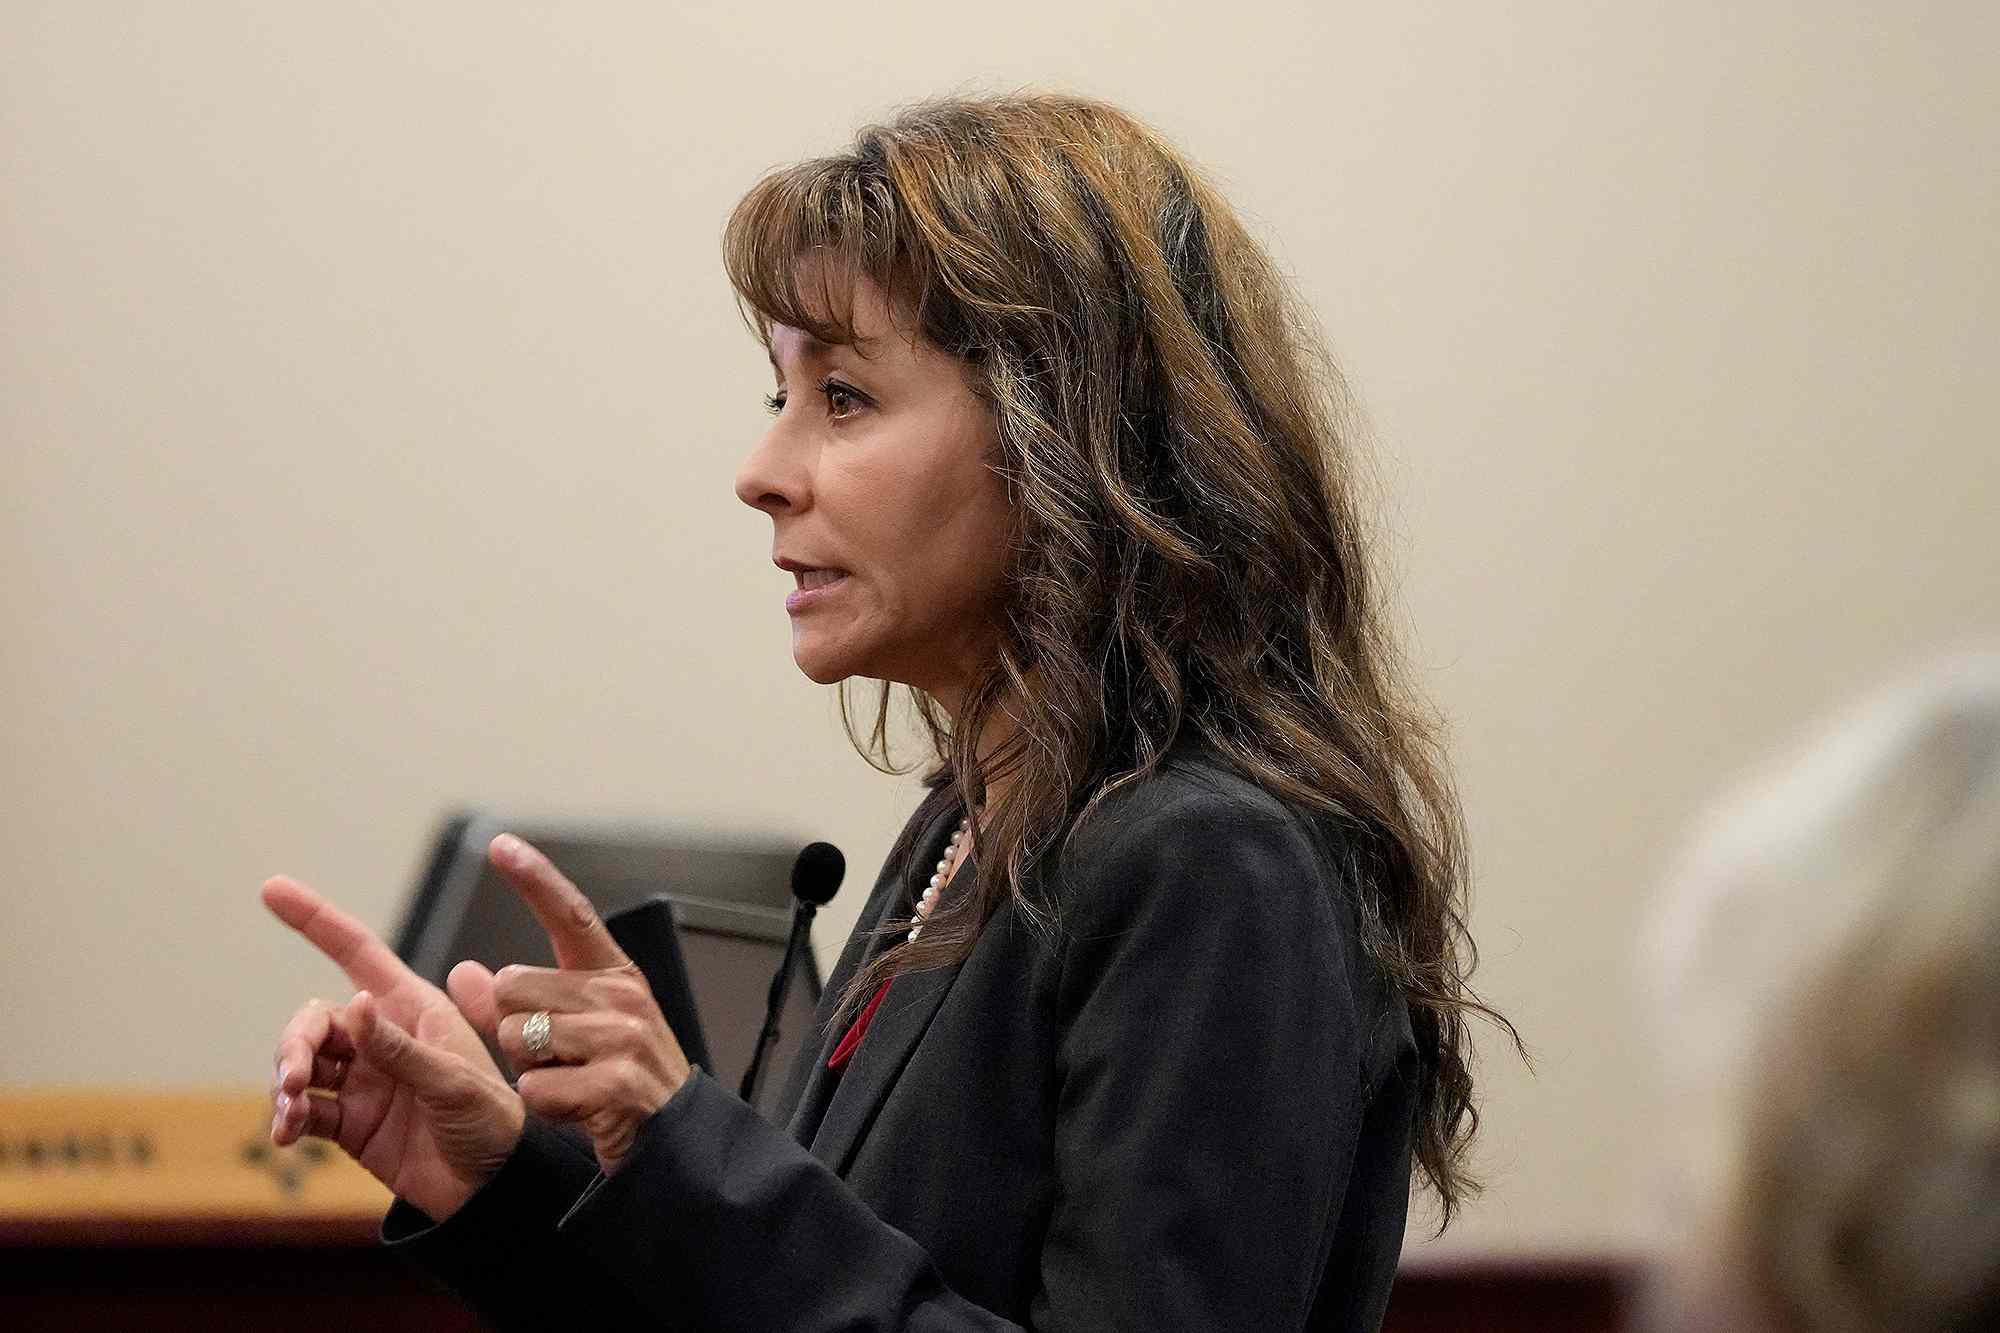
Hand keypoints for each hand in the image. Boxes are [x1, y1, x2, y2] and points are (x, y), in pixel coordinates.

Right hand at [262, 877, 524, 1222]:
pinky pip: (303, 1110)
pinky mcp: (349, 1123)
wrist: (492, 1188)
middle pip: (316, 1018)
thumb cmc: (490, 1122)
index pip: (357, 952)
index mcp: (413, 1009)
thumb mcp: (451, 1080)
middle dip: (295, 1040)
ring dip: (285, 1079)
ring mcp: (363, 1080)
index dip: (316, 920)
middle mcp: (382, 1037)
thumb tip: (354, 1005)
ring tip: (289, 1108)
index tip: (272, 889)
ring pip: (302, 1062)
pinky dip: (288, 1118)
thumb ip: (398, 1048)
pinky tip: (286, 1134)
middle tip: (292, 1077)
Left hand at [484, 833, 692, 1174]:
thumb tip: (463, 972)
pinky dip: (543, 1106)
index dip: (534, 878)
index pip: (570, 914)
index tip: (500, 844)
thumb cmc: (618, 1084)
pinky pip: (533, 1087)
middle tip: (557, 1059)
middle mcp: (622, 996)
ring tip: (572, 1083)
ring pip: (515, 1037)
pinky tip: (578, 1111)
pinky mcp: (615, 1084)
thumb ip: (514, 1004)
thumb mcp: (571, 1036)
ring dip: (528, 1071)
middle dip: (513, 1029)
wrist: (675, 1146)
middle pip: (512, 988)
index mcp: (615, 975)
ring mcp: (622, 1038)